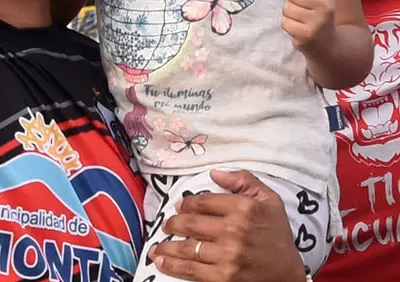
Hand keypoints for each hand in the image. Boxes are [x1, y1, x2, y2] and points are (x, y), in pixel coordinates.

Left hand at [150, 170, 306, 281]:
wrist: (288, 275)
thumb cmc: (277, 236)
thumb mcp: (269, 201)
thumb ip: (244, 181)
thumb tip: (215, 173)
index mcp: (243, 208)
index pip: (201, 202)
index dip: (185, 204)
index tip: (178, 207)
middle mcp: (234, 230)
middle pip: (189, 223)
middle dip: (172, 224)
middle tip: (167, 225)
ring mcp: (228, 255)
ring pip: (186, 247)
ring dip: (166, 246)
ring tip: (157, 246)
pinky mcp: (224, 277)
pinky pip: (191, 269)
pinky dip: (172, 265)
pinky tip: (161, 261)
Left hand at [283, 0, 336, 52]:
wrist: (329, 46)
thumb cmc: (320, 17)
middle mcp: (325, 9)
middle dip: (293, 1)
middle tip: (301, 10)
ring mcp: (316, 24)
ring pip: (287, 8)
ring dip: (289, 14)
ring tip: (300, 20)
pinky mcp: (305, 36)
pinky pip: (285, 22)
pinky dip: (289, 25)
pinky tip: (299, 29)